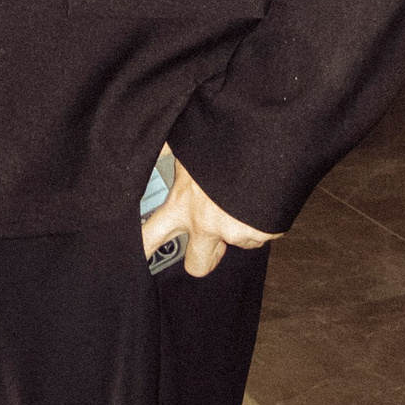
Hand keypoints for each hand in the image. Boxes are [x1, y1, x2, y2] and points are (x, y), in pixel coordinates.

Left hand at [140, 151, 276, 279]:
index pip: (151, 237)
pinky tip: (258, 197)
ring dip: (240, 227)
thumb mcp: (189, 148)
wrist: (262, 138)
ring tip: (242, 196)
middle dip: (204, 257)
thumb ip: (172, 156)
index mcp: (181, 204)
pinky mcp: (259, 233)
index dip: (145, 250)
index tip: (142, 260)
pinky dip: (262, 220)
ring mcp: (232, 231)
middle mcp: (203, 224)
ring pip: (237, 244)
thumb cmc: (223, 140)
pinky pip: (260, 235)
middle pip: (196, 266)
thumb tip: (159, 148)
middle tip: (210, 238)